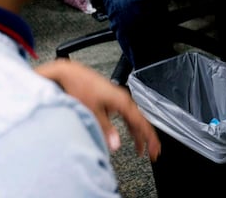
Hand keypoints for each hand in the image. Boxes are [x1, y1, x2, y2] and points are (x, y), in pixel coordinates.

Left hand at [36, 59, 160, 160]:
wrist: (71, 74)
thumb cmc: (80, 87)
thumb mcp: (93, 111)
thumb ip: (106, 129)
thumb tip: (115, 144)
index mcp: (122, 101)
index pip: (142, 123)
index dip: (150, 138)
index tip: (155, 150)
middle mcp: (123, 99)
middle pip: (140, 121)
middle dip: (147, 138)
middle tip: (152, 152)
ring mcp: (118, 98)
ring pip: (134, 118)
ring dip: (138, 133)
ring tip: (140, 148)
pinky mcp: (112, 99)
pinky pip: (126, 115)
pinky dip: (130, 126)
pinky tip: (130, 134)